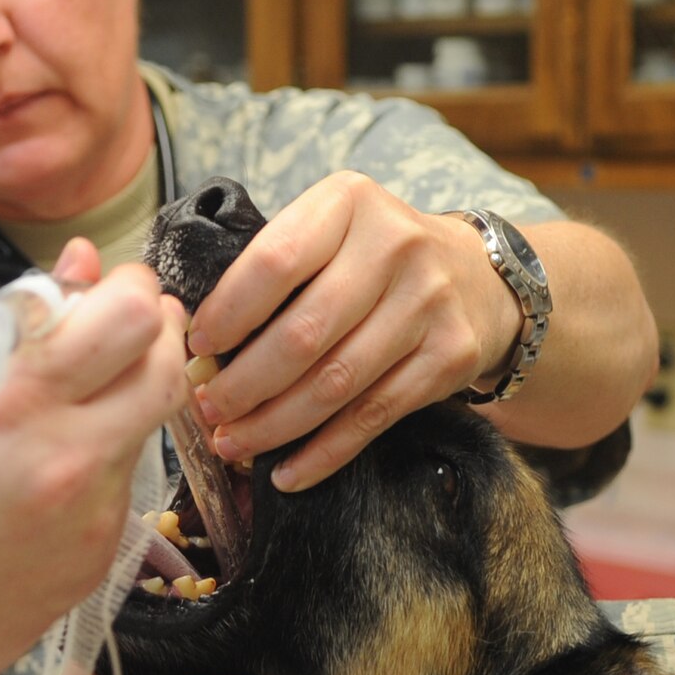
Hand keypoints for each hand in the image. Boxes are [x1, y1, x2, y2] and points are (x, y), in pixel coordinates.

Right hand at [0, 257, 187, 674]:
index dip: (132, 290)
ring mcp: (89, 520)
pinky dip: (96, 466)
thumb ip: (9, 324)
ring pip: (145, 432)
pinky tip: (41, 475)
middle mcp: (67, 461)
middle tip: (123, 330)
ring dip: (122, 402)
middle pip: (168, 372)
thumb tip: (79, 266)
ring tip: (62, 406)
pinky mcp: (94, 564)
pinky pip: (119, 493)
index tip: (114, 288)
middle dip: (156, 336)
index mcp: (14, 403)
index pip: (131, 319)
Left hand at [184, 172, 518, 490]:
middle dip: (244, 383)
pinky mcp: (451, 355)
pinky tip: (287, 472)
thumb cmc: (373, 258)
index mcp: (349, 202)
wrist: (477, 278)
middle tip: (208, 409)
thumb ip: (274, 269)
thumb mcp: (330, 231)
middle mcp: (395, 245)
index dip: (228, 313)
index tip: (196, 349)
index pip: (275, 261)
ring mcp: (429, 302)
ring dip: (275, 424)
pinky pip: (374, 415)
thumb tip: (198, 344)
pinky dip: (324, 453)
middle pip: (304, 332)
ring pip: (336, 382)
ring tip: (234, 443)